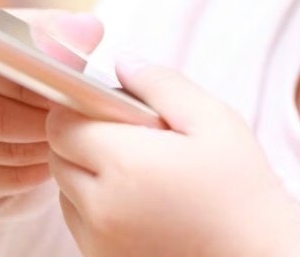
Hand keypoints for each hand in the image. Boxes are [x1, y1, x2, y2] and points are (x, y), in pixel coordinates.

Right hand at [0, 9, 103, 198]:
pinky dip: (34, 172)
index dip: (36, 80)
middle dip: (44, 120)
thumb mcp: (37, 31)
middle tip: (79, 117)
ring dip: (43, 146)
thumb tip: (87, 31)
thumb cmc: (19, 52)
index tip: (73, 85)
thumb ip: (61, 31)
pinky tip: (54, 155)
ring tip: (71, 133)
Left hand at [45, 59, 299, 256]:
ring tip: (141, 169)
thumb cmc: (242, 189)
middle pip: (57, 155)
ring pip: (64, 188)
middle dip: (84, 136)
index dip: (83, 106)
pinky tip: (141, 198)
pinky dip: (96, 203)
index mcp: (125, 165)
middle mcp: (101, 207)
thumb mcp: (214, 120)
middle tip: (135, 135)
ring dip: (88, 171)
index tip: (117, 106)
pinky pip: (78, 220)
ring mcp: (98, 240)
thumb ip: (161, 84)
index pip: (62, 123)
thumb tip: (122, 62)